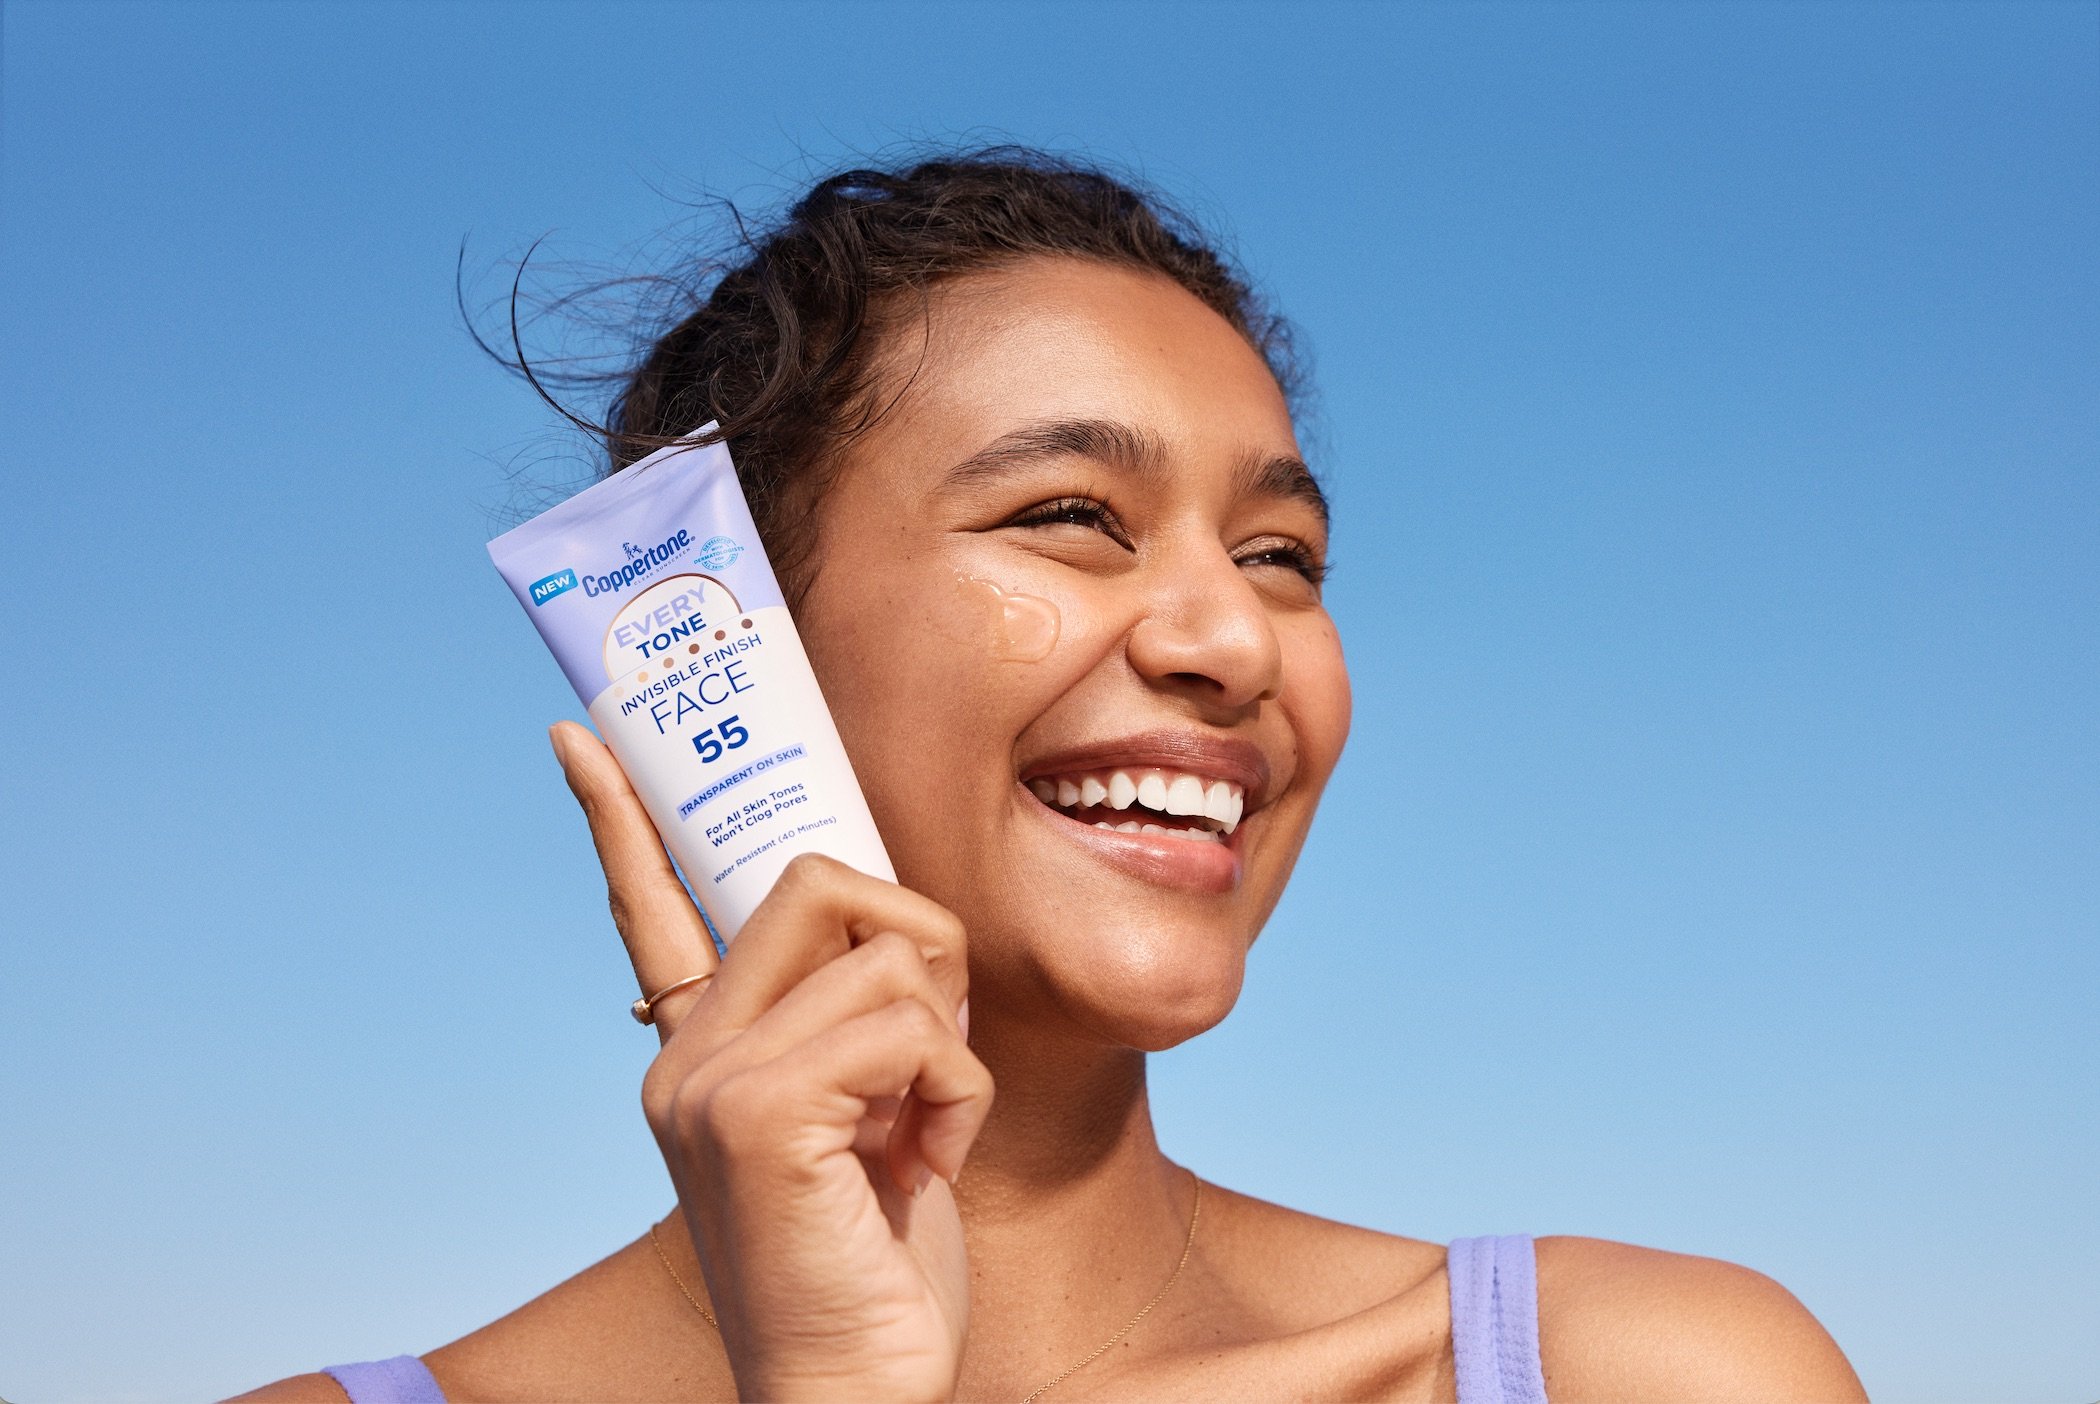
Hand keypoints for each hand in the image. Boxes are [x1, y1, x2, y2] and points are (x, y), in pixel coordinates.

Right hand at [551, 720, 991, 1402]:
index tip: (578, 737)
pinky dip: (957, 1094)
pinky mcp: (759, 1114)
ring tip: (922, 1137)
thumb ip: (855, 1031)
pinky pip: (910, 1029)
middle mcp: (688, 1058)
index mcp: (703, 1052)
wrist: (853, 1392)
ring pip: (889, 959)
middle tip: (929, 1047)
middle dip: (914, 937)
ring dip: (950, 1049)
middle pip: (816, 878)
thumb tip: (900, 942)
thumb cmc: (874, 1261)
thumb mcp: (867, 1122)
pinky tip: (926, 1167)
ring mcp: (711, 1082)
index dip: (619, 816)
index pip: (651, 907)